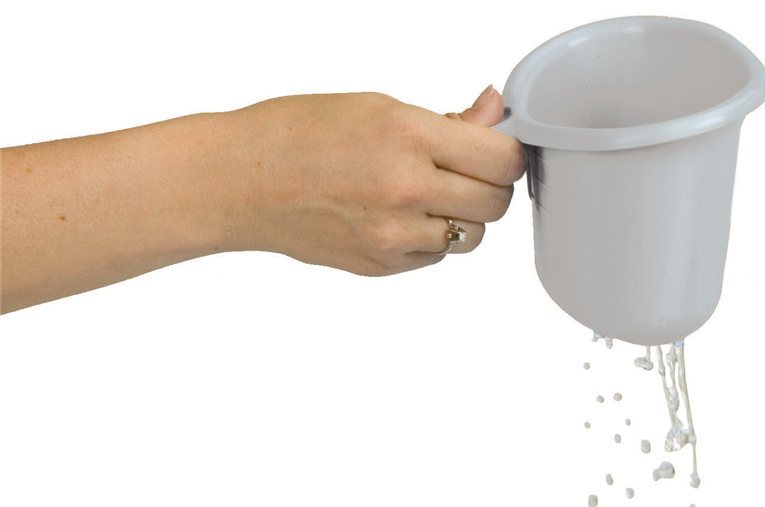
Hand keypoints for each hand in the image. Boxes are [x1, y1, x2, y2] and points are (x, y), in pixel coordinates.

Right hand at [217, 87, 525, 275]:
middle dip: (489, 186)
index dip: (508, 154)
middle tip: (465, 171)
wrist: (240, 182)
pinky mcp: (380, 265)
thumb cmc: (295, 134)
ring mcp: (393, 235)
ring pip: (472, 238)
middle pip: (496, 204)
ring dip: (462, 217)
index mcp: (409, 136)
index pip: (504, 159)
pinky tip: (397, 216)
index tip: (497, 151)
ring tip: (426, 195)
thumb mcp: (376, 107)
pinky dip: (428, 238)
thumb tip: (494, 111)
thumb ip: (446, 122)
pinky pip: (433, 256)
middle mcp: (406, 190)